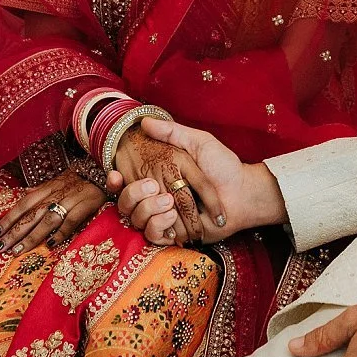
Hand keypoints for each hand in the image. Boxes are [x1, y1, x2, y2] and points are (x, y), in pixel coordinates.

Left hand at [0, 167, 111, 254]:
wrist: (104, 170)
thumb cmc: (79, 179)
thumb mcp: (57, 181)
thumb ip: (40, 191)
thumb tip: (22, 196)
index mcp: (47, 187)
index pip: (24, 203)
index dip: (9, 217)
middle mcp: (56, 193)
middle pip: (32, 214)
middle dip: (14, 231)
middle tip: (1, 247)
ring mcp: (71, 199)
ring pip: (47, 219)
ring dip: (32, 236)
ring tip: (18, 250)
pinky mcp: (86, 205)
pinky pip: (71, 220)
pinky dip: (61, 232)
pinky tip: (50, 244)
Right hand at [114, 125, 219, 244]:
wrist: (242, 192)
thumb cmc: (223, 166)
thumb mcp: (198, 142)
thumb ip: (173, 133)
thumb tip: (145, 122)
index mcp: (159, 177)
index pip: (126, 181)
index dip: (114, 182)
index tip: (115, 174)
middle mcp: (157, 198)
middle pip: (126, 202)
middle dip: (134, 195)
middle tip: (153, 186)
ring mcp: (164, 217)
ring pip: (136, 219)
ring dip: (149, 209)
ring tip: (170, 201)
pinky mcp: (174, 234)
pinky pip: (152, 235)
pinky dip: (160, 225)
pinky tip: (172, 216)